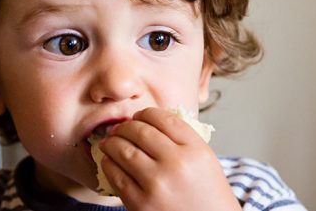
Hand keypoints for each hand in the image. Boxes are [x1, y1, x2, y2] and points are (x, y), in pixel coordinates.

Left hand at [99, 107, 241, 210]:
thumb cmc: (207, 196)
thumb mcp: (205, 161)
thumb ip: (182, 139)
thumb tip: (147, 121)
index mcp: (195, 150)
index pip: (163, 118)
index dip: (145, 113)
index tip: (139, 116)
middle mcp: (176, 164)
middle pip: (140, 131)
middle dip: (125, 126)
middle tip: (119, 129)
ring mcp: (157, 184)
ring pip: (123, 150)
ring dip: (112, 143)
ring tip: (109, 142)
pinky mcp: (140, 203)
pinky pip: (115, 175)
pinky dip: (108, 164)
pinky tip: (109, 162)